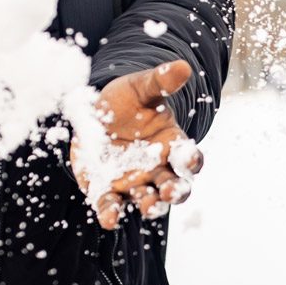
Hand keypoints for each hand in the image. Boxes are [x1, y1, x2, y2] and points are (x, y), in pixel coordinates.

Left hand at [75, 59, 204, 230]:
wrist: (94, 116)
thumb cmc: (125, 102)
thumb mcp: (141, 88)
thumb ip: (160, 81)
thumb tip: (183, 66)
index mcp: (172, 145)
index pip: (189, 158)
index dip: (192, 160)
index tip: (190, 159)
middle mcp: (158, 169)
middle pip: (175, 187)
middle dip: (176, 191)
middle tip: (172, 191)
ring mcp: (134, 183)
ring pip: (148, 201)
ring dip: (151, 206)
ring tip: (149, 205)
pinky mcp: (108, 191)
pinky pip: (112, 206)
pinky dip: (111, 214)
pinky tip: (110, 218)